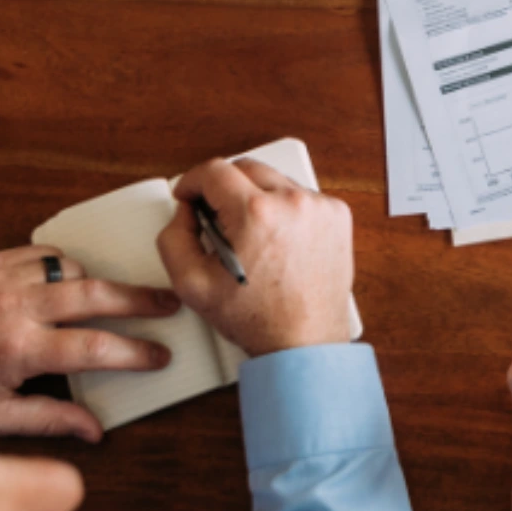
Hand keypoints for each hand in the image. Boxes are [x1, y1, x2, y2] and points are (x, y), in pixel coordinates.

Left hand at [0, 246, 177, 442]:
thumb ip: (49, 418)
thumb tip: (94, 430)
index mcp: (17, 350)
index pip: (94, 348)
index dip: (134, 353)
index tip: (159, 355)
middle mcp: (14, 307)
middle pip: (96, 296)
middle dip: (139, 300)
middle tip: (169, 303)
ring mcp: (3, 278)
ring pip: (72, 270)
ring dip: (96, 284)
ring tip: (113, 299)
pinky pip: (45, 254)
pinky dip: (63, 267)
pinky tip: (68, 283)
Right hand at [157, 156, 355, 357]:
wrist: (304, 343)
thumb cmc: (258, 319)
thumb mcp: (192, 284)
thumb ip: (174, 238)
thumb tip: (185, 211)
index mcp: (257, 213)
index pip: (214, 170)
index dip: (193, 181)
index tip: (190, 195)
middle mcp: (293, 202)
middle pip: (246, 168)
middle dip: (224, 187)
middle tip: (216, 218)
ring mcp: (320, 207)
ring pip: (274, 180)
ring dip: (256, 197)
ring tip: (250, 236)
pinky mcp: (337, 216)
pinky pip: (301, 196)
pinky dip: (285, 209)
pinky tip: (277, 239)